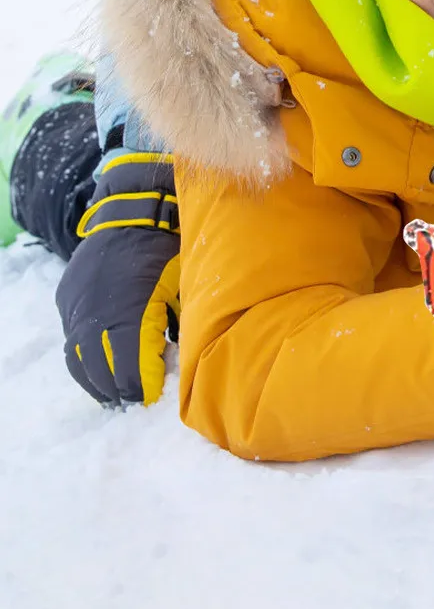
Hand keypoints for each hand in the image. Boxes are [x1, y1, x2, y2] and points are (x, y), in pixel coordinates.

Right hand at [55, 153, 180, 406]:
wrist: (137, 207)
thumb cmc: (173, 244)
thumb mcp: (187, 282)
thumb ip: (186, 321)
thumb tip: (190, 361)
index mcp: (130, 306)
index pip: (129, 362)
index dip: (141, 383)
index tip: (154, 398)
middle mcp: (95, 308)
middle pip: (101, 365)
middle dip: (120, 387)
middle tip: (138, 401)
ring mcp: (76, 303)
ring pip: (80, 356)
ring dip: (98, 379)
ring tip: (119, 395)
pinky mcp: (68, 298)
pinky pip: (72, 340)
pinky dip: (85, 360)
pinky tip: (101, 373)